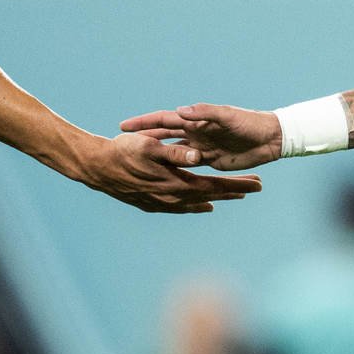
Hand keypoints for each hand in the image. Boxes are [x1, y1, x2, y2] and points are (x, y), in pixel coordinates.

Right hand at [77, 131, 261, 212]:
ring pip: (195, 203)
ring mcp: (161, 202)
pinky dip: (194, 206)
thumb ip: (175, 152)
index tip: (257, 183)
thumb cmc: (122, 152)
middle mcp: (171, 196)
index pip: (214, 186)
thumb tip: (198, 156)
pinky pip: (179, 207)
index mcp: (175, 182)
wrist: (96, 168)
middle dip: (234, 191)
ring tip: (233, 196)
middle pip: (210, 195)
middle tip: (256, 187)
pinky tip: (199, 205)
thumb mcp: (149, 146)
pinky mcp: (151, 203)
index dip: (237, 185)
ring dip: (216, 198)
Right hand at [119, 102, 284, 169]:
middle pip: (163, 137)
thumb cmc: (249, 122)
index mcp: (195, 121)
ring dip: (157, 156)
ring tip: (136, 162)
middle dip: (143, 139)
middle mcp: (194, 134)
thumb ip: (204, 113)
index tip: (123, 126)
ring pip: (173, 153)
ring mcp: (200, 148)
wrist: (269, 137)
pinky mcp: (210, 160)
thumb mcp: (225, 115)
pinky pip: (187, 167)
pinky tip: (163, 176)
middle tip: (122, 144)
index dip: (143, 123)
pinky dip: (176, 169)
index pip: (163, 121)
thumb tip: (181, 111)